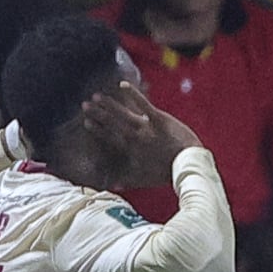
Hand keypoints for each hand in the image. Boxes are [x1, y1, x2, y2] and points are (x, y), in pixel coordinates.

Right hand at [80, 82, 200, 187]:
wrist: (188, 164)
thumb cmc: (168, 173)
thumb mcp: (146, 179)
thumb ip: (128, 181)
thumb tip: (113, 186)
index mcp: (131, 150)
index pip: (110, 138)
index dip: (98, 129)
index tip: (86, 122)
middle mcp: (135, 137)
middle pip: (113, 123)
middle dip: (98, 114)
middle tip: (84, 104)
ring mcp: (147, 127)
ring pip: (123, 113)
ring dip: (109, 104)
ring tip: (97, 96)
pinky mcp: (159, 119)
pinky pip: (144, 104)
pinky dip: (133, 94)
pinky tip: (122, 85)